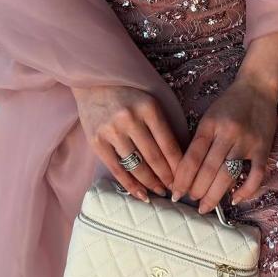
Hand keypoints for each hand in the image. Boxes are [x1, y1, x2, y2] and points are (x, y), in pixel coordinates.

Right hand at [72, 84, 182, 201]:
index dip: (178, 165)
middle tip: (176, 190)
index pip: (168, 143)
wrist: (92, 82)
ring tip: (160, 192)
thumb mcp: (148, 101)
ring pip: (136, 166)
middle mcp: (130, 119)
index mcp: (148, 108)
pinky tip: (141, 195)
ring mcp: (112, 131)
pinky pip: (117, 169)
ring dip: (151, 183)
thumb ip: (161, 124)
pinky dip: (130, 185)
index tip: (185, 178)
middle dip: (167, 177)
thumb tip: (179, 157)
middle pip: (154, 157)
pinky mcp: (96, 141)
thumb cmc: (127, 93)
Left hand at [170, 74, 277, 213]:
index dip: (182, 179)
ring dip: (214, 194)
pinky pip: (255, 174)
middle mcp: (227, 134)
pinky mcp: (263, 148)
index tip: (175, 193)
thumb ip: (199, 141)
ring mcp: (246, 142)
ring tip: (205, 206)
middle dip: (196, 190)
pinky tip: (235, 199)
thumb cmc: (229, 104)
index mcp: (209, 125)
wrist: (257, 87)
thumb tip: (186, 172)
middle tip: (190, 200)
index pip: (192, 158)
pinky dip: (246, 190)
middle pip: (208, 170)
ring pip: (227, 174)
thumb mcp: (208, 117)